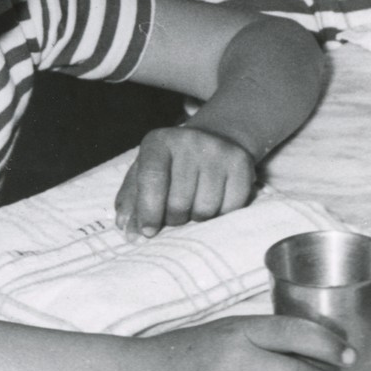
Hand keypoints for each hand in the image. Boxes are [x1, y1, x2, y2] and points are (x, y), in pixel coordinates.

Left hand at [115, 125, 255, 237]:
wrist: (215, 139)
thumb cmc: (172, 164)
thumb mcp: (145, 172)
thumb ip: (132, 200)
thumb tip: (128, 231)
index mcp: (159, 141)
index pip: (151, 179)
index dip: (148, 211)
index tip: (148, 231)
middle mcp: (190, 140)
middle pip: (179, 202)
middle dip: (174, 219)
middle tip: (175, 215)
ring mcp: (218, 150)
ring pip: (205, 210)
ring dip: (197, 219)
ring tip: (194, 206)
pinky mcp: (242, 163)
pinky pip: (230, 208)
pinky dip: (221, 214)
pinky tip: (215, 201)